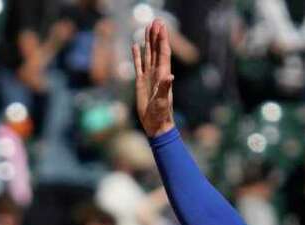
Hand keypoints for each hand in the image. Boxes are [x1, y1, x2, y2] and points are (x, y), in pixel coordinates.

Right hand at [131, 19, 175, 137]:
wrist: (155, 123)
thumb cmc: (161, 114)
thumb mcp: (162, 100)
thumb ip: (165, 88)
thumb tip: (170, 76)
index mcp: (163, 74)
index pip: (163, 53)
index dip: (163, 39)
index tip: (161, 26)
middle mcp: (157, 72)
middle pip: (156, 50)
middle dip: (156, 36)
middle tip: (155, 21)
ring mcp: (148, 76)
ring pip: (148, 54)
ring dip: (148, 42)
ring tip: (147, 28)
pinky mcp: (140, 82)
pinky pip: (138, 65)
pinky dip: (137, 55)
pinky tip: (135, 46)